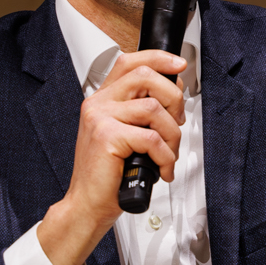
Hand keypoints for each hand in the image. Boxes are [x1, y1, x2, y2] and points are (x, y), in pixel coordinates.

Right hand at [37, 49, 185, 264]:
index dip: (159, 59)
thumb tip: (173, 97)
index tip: (178, 67)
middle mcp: (98, 104)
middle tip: (176, 122)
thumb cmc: (108, 177)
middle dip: (173, 98)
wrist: (87, 205)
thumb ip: (141, 115)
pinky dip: (165, 156)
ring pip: (154, 109)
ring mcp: (100, 118)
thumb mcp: (126, 137)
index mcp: (102, 100)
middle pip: (145, 77)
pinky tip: (162, 169)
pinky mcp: (107, 136)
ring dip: (172, 135)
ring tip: (168, 155)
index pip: (130, 62)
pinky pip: (152, 138)